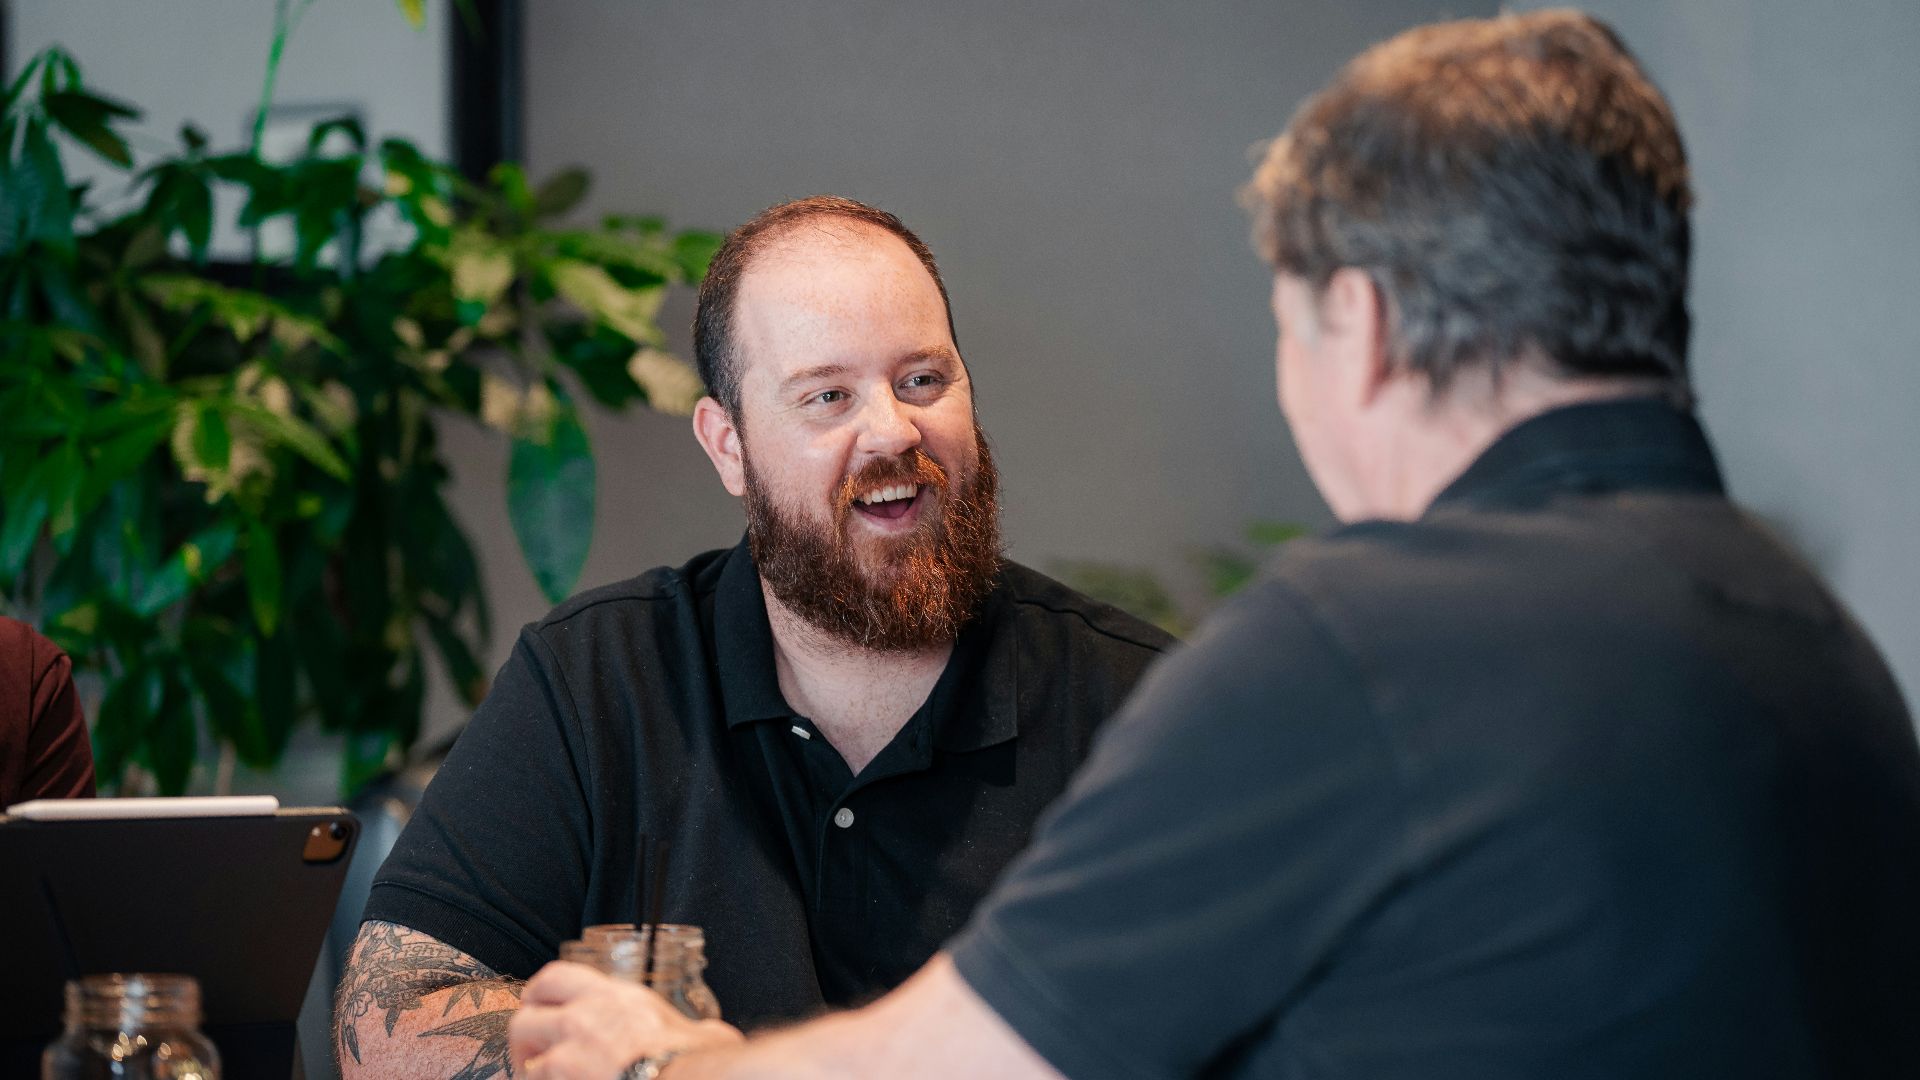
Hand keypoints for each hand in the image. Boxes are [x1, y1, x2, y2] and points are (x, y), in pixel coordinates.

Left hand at [508, 961, 743, 1078]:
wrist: (687, 1078)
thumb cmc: (694, 1060)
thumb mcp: (700, 1031)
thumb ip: (694, 1028)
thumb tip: (711, 1035)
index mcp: (616, 997)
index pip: (555, 977)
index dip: (538, 994)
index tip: (537, 1007)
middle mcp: (584, 1017)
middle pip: (525, 1017)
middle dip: (524, 1040)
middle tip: (532, 1056)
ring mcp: (569, 1052)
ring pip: (525, 1059)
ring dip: (531, 1073)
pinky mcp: (560, 1078)